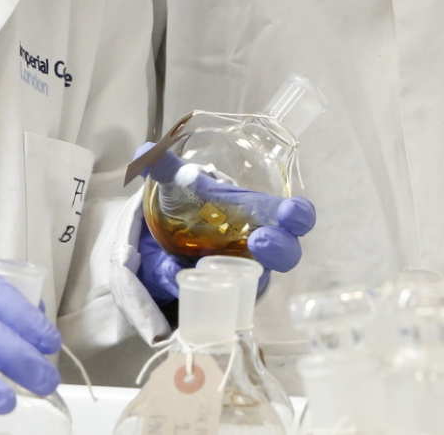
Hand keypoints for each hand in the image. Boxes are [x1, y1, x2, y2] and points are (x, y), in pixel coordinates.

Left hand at [134, 143, 316, 304]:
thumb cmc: (196, 205)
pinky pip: (227, 294)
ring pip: (260, 279)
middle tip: (261, 240)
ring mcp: (244, 270)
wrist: (178, 237)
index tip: (293, 214)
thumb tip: (144, 149)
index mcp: (258, 213)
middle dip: (280, 247)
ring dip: (249, 276)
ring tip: (227, 267)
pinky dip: (208, 289)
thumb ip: (164, 168)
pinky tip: (183, 279)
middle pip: (287, 252)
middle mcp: (259, 243)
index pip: (294, 216)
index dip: (299, 216)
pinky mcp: (225, 289)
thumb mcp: (179, 187)